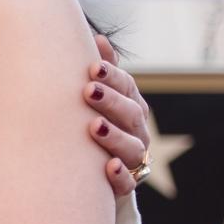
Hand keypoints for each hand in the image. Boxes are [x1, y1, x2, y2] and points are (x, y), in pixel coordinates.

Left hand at [83, 34, 150, 197]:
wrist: (87, 176)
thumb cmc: (91, 127)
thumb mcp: (95, 100)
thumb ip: (101, 73)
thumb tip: (97, 37)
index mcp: (130, 107)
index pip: (128, 89)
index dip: (114, 78)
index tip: (93, 68)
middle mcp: (136, 132)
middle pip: (131, 114)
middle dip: (111, 101)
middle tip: (88, 91)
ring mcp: (133, 160)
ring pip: (132, 148)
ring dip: (114, 136)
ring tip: (94, 126)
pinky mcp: (125, 186)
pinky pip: (129, 184)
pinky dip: (120, 175)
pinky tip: (109, 166)